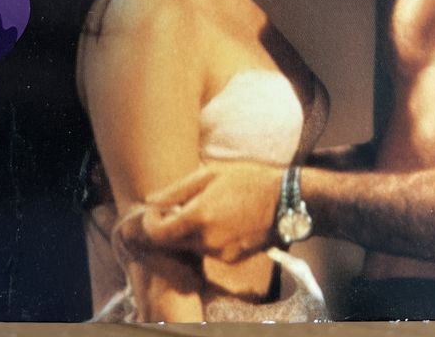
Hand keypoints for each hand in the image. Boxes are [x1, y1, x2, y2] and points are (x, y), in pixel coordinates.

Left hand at [121, 161, 282, 263]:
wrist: (284, 201)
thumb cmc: (246, 179)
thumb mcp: (210, 174)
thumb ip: (177, 190)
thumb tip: (150, 200)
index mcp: (198, 217)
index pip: (158, 234)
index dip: (151, 223)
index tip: (156, 210)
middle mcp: (206, 241)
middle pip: (171, 244)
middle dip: (166, 228)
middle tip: (173, 208)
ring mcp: (219, 254)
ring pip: (189, 247)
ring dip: (185, 232)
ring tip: (198, 209)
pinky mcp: (230, 259)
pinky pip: (206, 250)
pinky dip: (203, 238)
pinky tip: (215, 219)